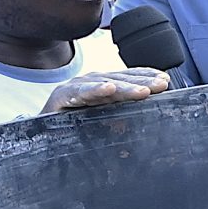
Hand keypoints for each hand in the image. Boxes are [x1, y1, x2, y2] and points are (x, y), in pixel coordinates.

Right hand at [44, 67, 169, 113]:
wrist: (42, 131)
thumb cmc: (76, 124)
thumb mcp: (105, 121)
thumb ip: (123, 119)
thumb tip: (147, 122)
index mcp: (104, 86)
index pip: (129, 78)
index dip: (146, 77)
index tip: (165, 81)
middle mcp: (92, 82)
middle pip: (121, 80)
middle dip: (142, 82)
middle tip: (161, 85)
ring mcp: (77, 86)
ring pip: (104, 84)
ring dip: (125, 87)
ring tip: (142, 90)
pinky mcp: (62, 95)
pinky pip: (80, 91)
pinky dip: (94, 89)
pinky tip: (107, 88)